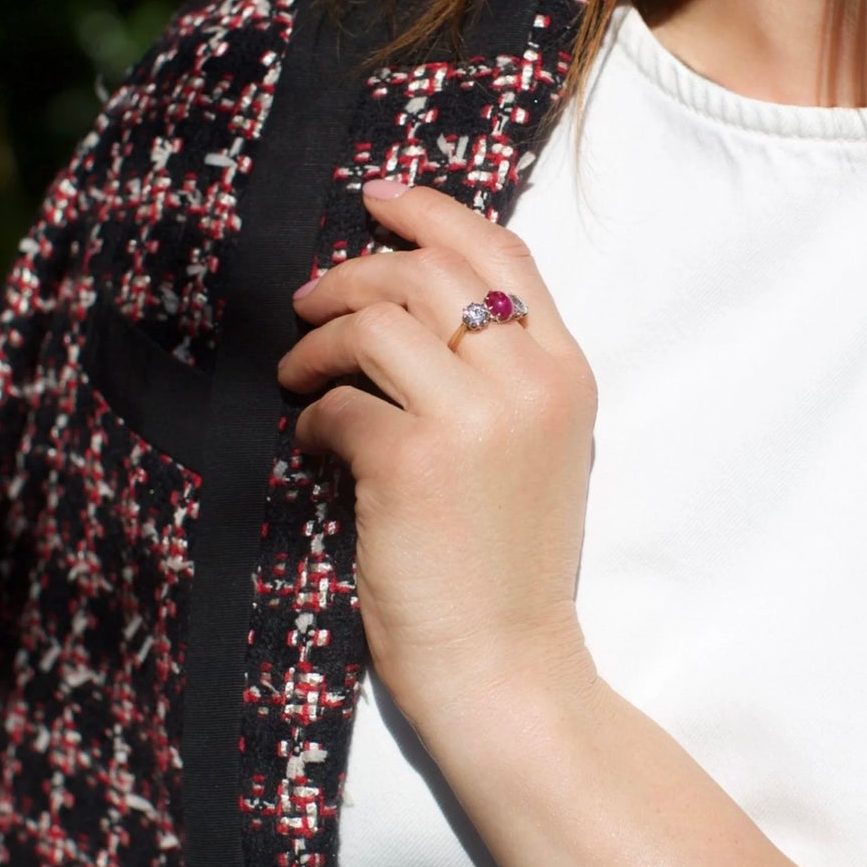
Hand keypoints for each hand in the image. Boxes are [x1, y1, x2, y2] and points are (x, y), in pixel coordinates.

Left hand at [279, 180, 599, 733]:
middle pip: (428, 269)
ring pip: (374, 321)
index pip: (506, 252)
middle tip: (309, 304)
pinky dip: (312, 417)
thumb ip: (501, 377)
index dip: (433, 211)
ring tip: (299, 377)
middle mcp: (531, 384)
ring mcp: (476, 420)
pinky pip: (339, 402)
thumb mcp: (534, 457)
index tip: (376, 200)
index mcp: (568, 376)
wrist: (507, 666)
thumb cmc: (507, 570)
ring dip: (318, 342)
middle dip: (353, 272)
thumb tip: (409, 304)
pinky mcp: (413, 462)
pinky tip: (315, 447)